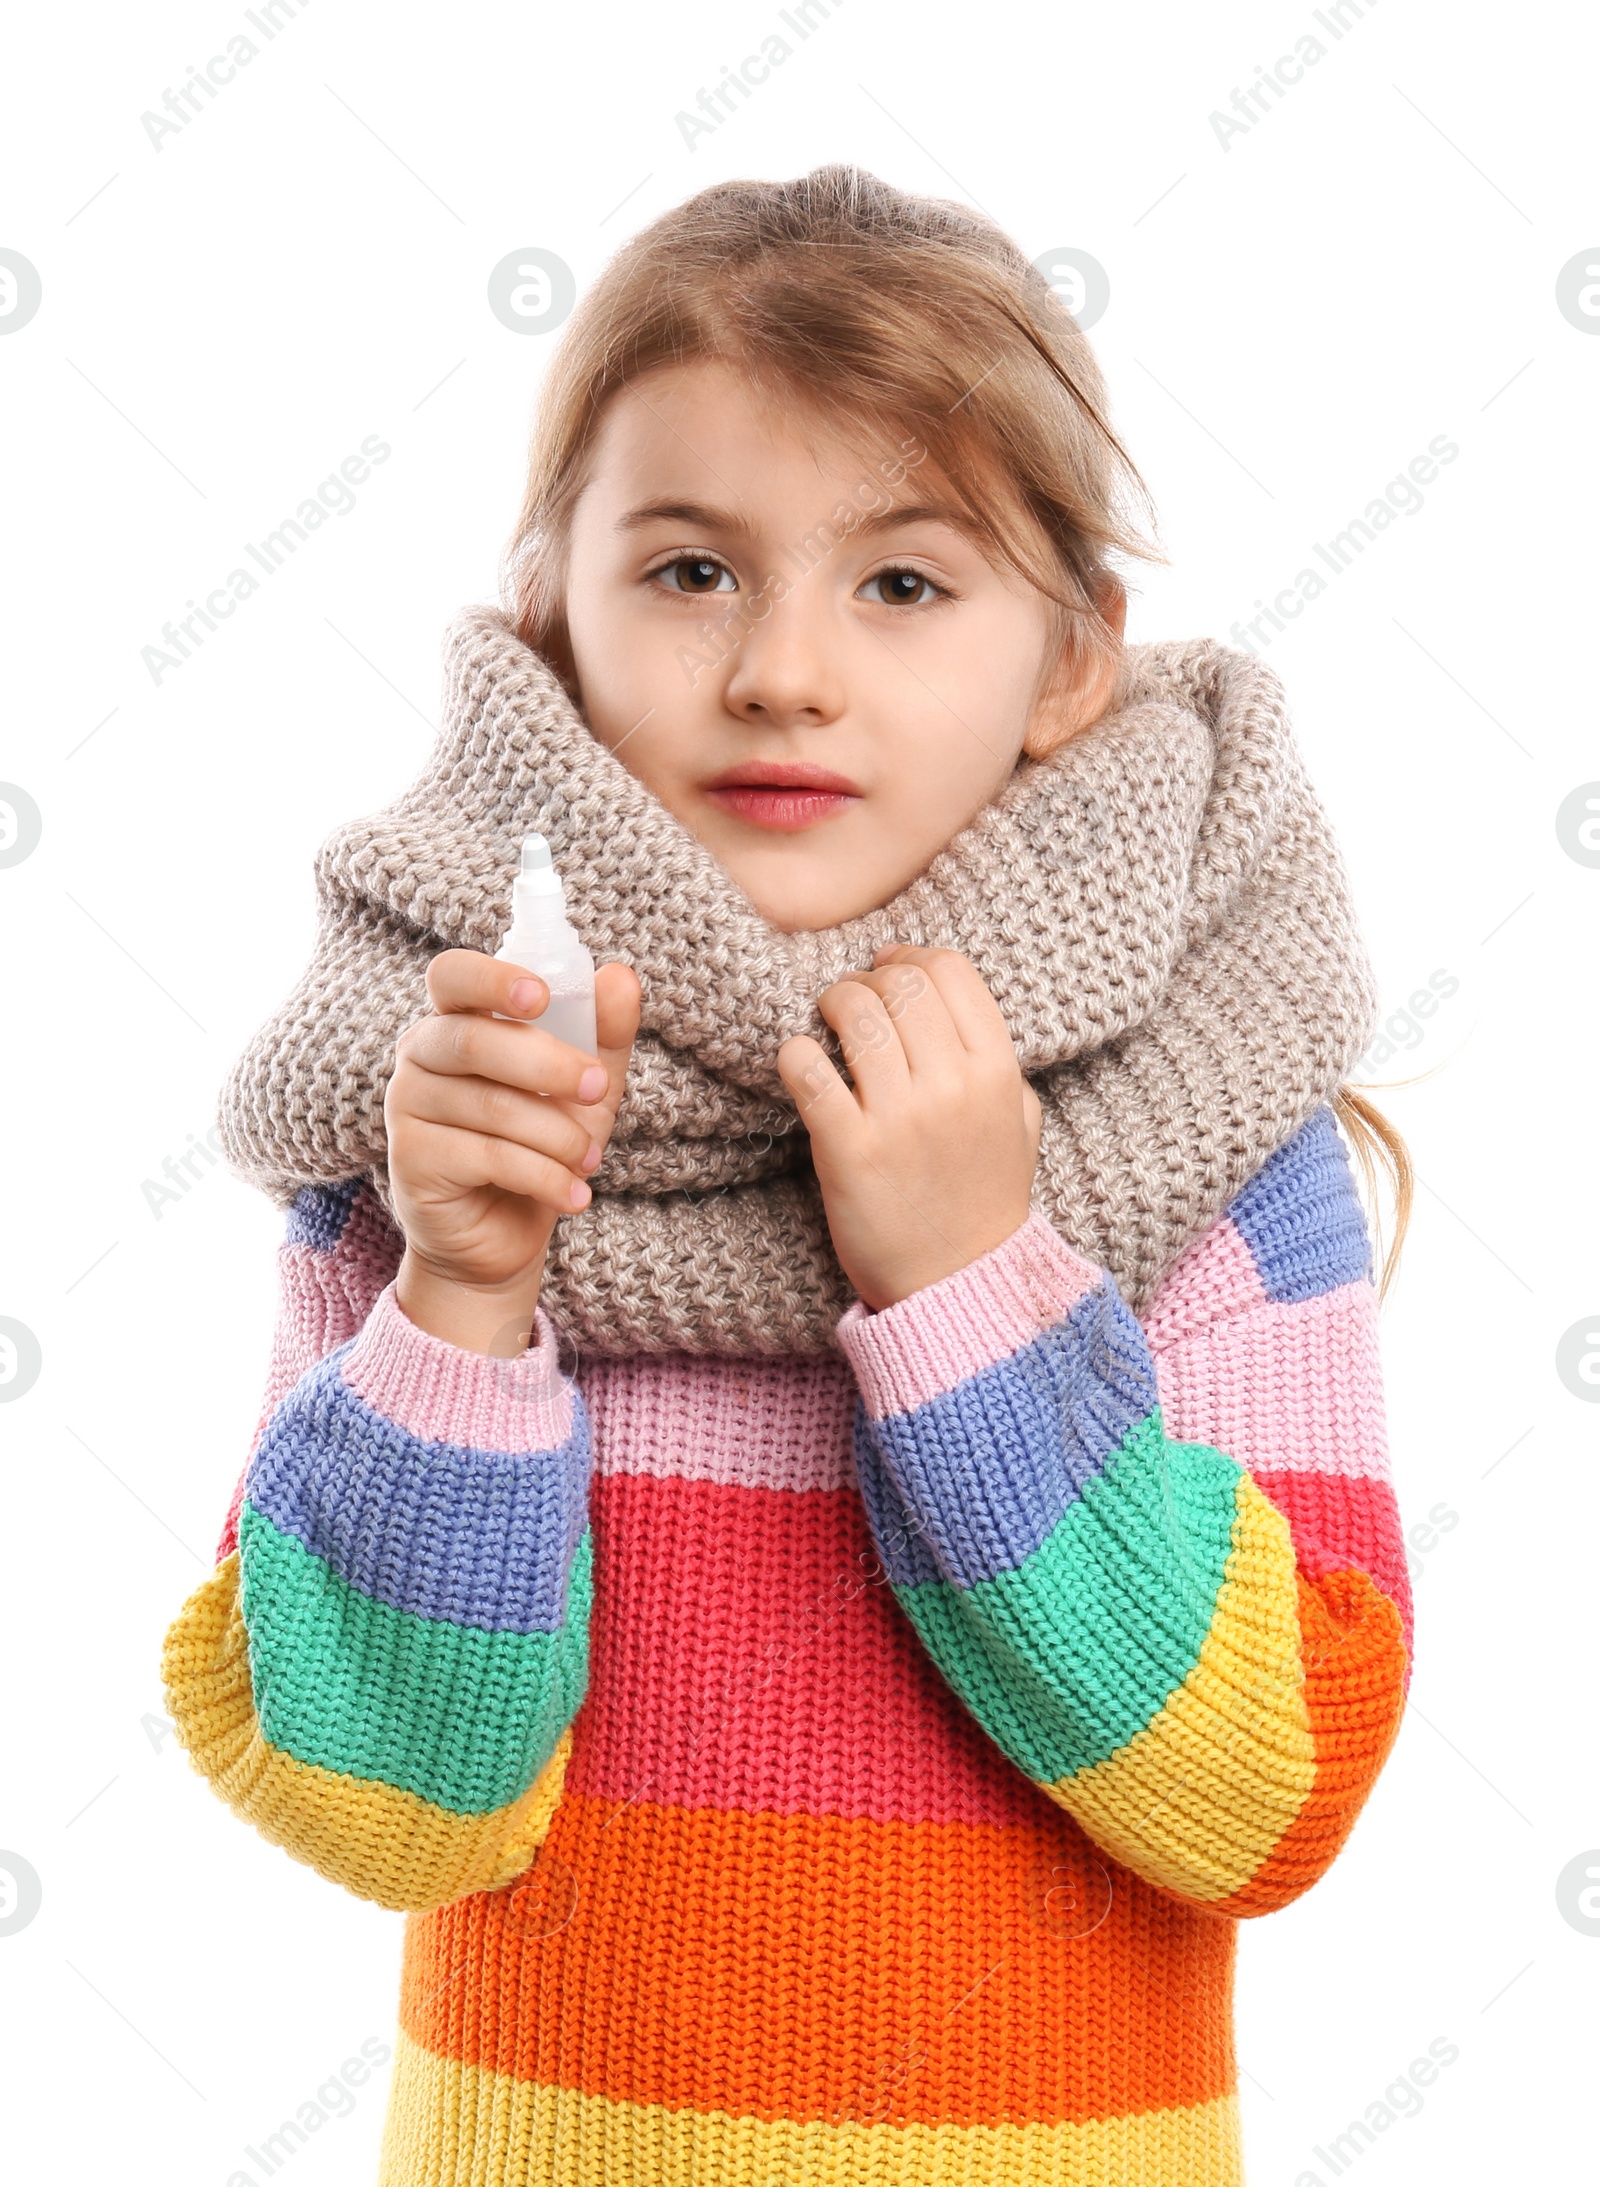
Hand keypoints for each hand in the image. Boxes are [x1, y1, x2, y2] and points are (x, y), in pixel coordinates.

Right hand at [386, 952, 640, 1352]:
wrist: (503, 1235)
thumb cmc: (539, 1144)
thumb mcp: (582, 1089)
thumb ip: (603, 1034)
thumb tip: (621, 977)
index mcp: (456, 1020)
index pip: (453, 976)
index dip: (492, 980)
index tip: (541, 996)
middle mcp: (420, 1055)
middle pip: (474, 1040)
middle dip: (549, 1064)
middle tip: (597, 1089)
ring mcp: (406, 1107)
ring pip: (492, 1106)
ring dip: (558, 1136)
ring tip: (589, 1160)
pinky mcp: (412, 1161)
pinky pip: (488, 1157)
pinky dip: (545, 1177)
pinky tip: (574, 1196)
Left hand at [776, 945, 1041, 1311]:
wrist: (957, 1280)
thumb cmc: (984, 1197)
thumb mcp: (1020, 1122)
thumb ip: (1001, 1062)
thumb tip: (954, 1004)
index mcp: (998, 1071)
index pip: (950, 969)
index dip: (910, 956)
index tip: (887, 969)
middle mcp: (953, 1086)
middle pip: (899, 981)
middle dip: (866, 980)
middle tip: (852, 1002)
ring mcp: (900, 1117)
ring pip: (852, 1011)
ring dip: (830, 1005)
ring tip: (825, 1026)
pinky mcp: (848, 1149)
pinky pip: (806, 1067)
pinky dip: (794, 1054)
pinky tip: (801, 1067)